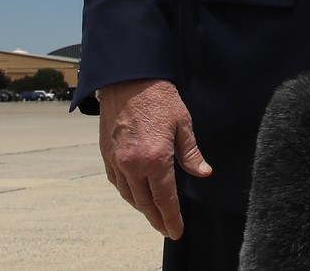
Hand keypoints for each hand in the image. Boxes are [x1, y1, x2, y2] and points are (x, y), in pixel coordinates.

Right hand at [99, 78, 212, 238]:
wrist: (128, 78)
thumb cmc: (159, 98)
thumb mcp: (183, 123)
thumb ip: (191, 153)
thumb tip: (203, 173)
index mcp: (155, 158)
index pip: (165, 199)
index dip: (171, 218)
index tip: (176, 231)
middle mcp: (132, 164)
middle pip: (145, 202)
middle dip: (157, 219)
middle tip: (167, 229)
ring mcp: (116, 160)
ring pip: (129, 194)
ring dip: (142, 207)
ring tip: (154, 214)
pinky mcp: (106, 153)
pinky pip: (116, 181)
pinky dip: (127, 191)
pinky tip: (135, 193)